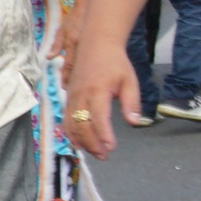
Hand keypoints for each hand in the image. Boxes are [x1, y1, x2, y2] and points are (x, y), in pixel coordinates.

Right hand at [63, 37, 140, 158]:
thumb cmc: (116, 64)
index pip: (98, 117)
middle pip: (81, 125)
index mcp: (98, 90)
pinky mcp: (68, 98)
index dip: (103, 135)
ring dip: (81, 141)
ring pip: (70, 124)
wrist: (96, 45)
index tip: (111, 147)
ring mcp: (71, 96)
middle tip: (104, 155)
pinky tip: (80, 143)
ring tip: (94, 153)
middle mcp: (81, 95)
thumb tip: (135, 123)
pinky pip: (65, 119)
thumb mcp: (129, 81)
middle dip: (92, 143)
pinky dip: (70, 133)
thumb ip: (131, 103)